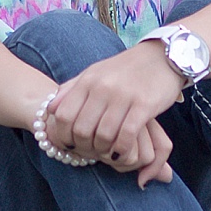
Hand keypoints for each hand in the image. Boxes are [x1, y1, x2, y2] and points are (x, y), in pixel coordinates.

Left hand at [43, 45, 184, 182]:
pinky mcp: (144, 105)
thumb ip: (71, 89)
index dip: (63, 136)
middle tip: (91, 153)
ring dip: (103, 151)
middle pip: (82, 130)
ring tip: (107, 154)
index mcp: (88, 79)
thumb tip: (50, 109)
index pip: (63, 115)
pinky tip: (122, 153)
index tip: (70, 146)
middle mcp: (102, 87)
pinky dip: (121, 150)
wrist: (161, 56)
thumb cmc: (124, 69)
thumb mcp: (95, 73)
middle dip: (84, 148)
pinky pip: (126, 136)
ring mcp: (123, 96)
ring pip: (103, 136)